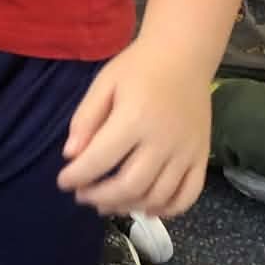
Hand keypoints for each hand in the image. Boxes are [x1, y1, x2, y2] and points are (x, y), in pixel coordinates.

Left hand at [58, 39, 211, 217]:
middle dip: (100, 196)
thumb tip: (70, 156)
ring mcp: (186, 151)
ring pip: (157, 196)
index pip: (99, 160)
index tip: (62, 182)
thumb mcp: (103, 84)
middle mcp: (163, 140)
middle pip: (130, 185)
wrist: (184, 55)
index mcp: (134, 118)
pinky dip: (168, 209)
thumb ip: (85, 119)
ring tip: (107, 204)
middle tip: (82, 196)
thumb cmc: (138, 68)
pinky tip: (145, 207)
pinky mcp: (202, 156)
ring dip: (128, 207)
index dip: (77, 176)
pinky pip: (189, 194)